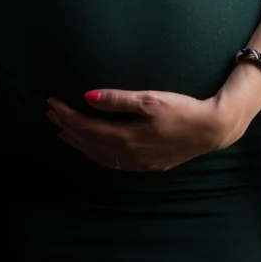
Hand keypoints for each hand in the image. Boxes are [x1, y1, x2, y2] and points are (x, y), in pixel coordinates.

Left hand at [46, 89, 246, 171]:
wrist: (210, 129)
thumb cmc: (182, 110)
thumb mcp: (150, 99)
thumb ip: (117, 100)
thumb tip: (87, 97)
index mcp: (125, 136)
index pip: (86, 126)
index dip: (67, 114)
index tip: (52, 102)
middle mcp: (126, 154)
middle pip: (88, 141)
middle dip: (67, 126)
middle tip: (50, 113)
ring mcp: (136, 163)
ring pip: (98, 155)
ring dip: (78, 142)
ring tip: (63, 131)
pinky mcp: (146, 165)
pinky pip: (111, 162)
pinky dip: (95, 154)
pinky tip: (92, 148)